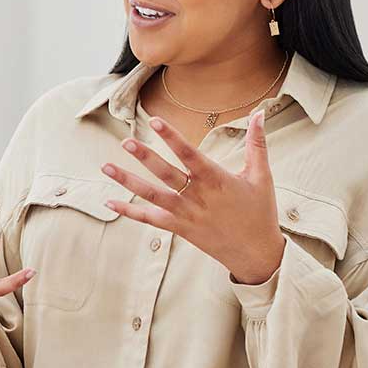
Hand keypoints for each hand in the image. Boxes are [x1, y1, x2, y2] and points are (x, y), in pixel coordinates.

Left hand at [102, 112, 285, 285]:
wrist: (255, 253)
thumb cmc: (260, 212)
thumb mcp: (261, 176)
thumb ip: (257, 143)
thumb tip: (259, 113)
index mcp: (217, 180)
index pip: (190, 154)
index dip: (172, 138)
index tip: (156, 121)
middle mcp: (198, 197)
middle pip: (166, 174)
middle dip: (145, 157)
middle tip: (126, 142)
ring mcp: (186, 214)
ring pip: (152, 196)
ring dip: (128, 182)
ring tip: (106, 167)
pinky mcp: (179, 229)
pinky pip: (150, 219)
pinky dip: (130, 211)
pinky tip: (110, 202)